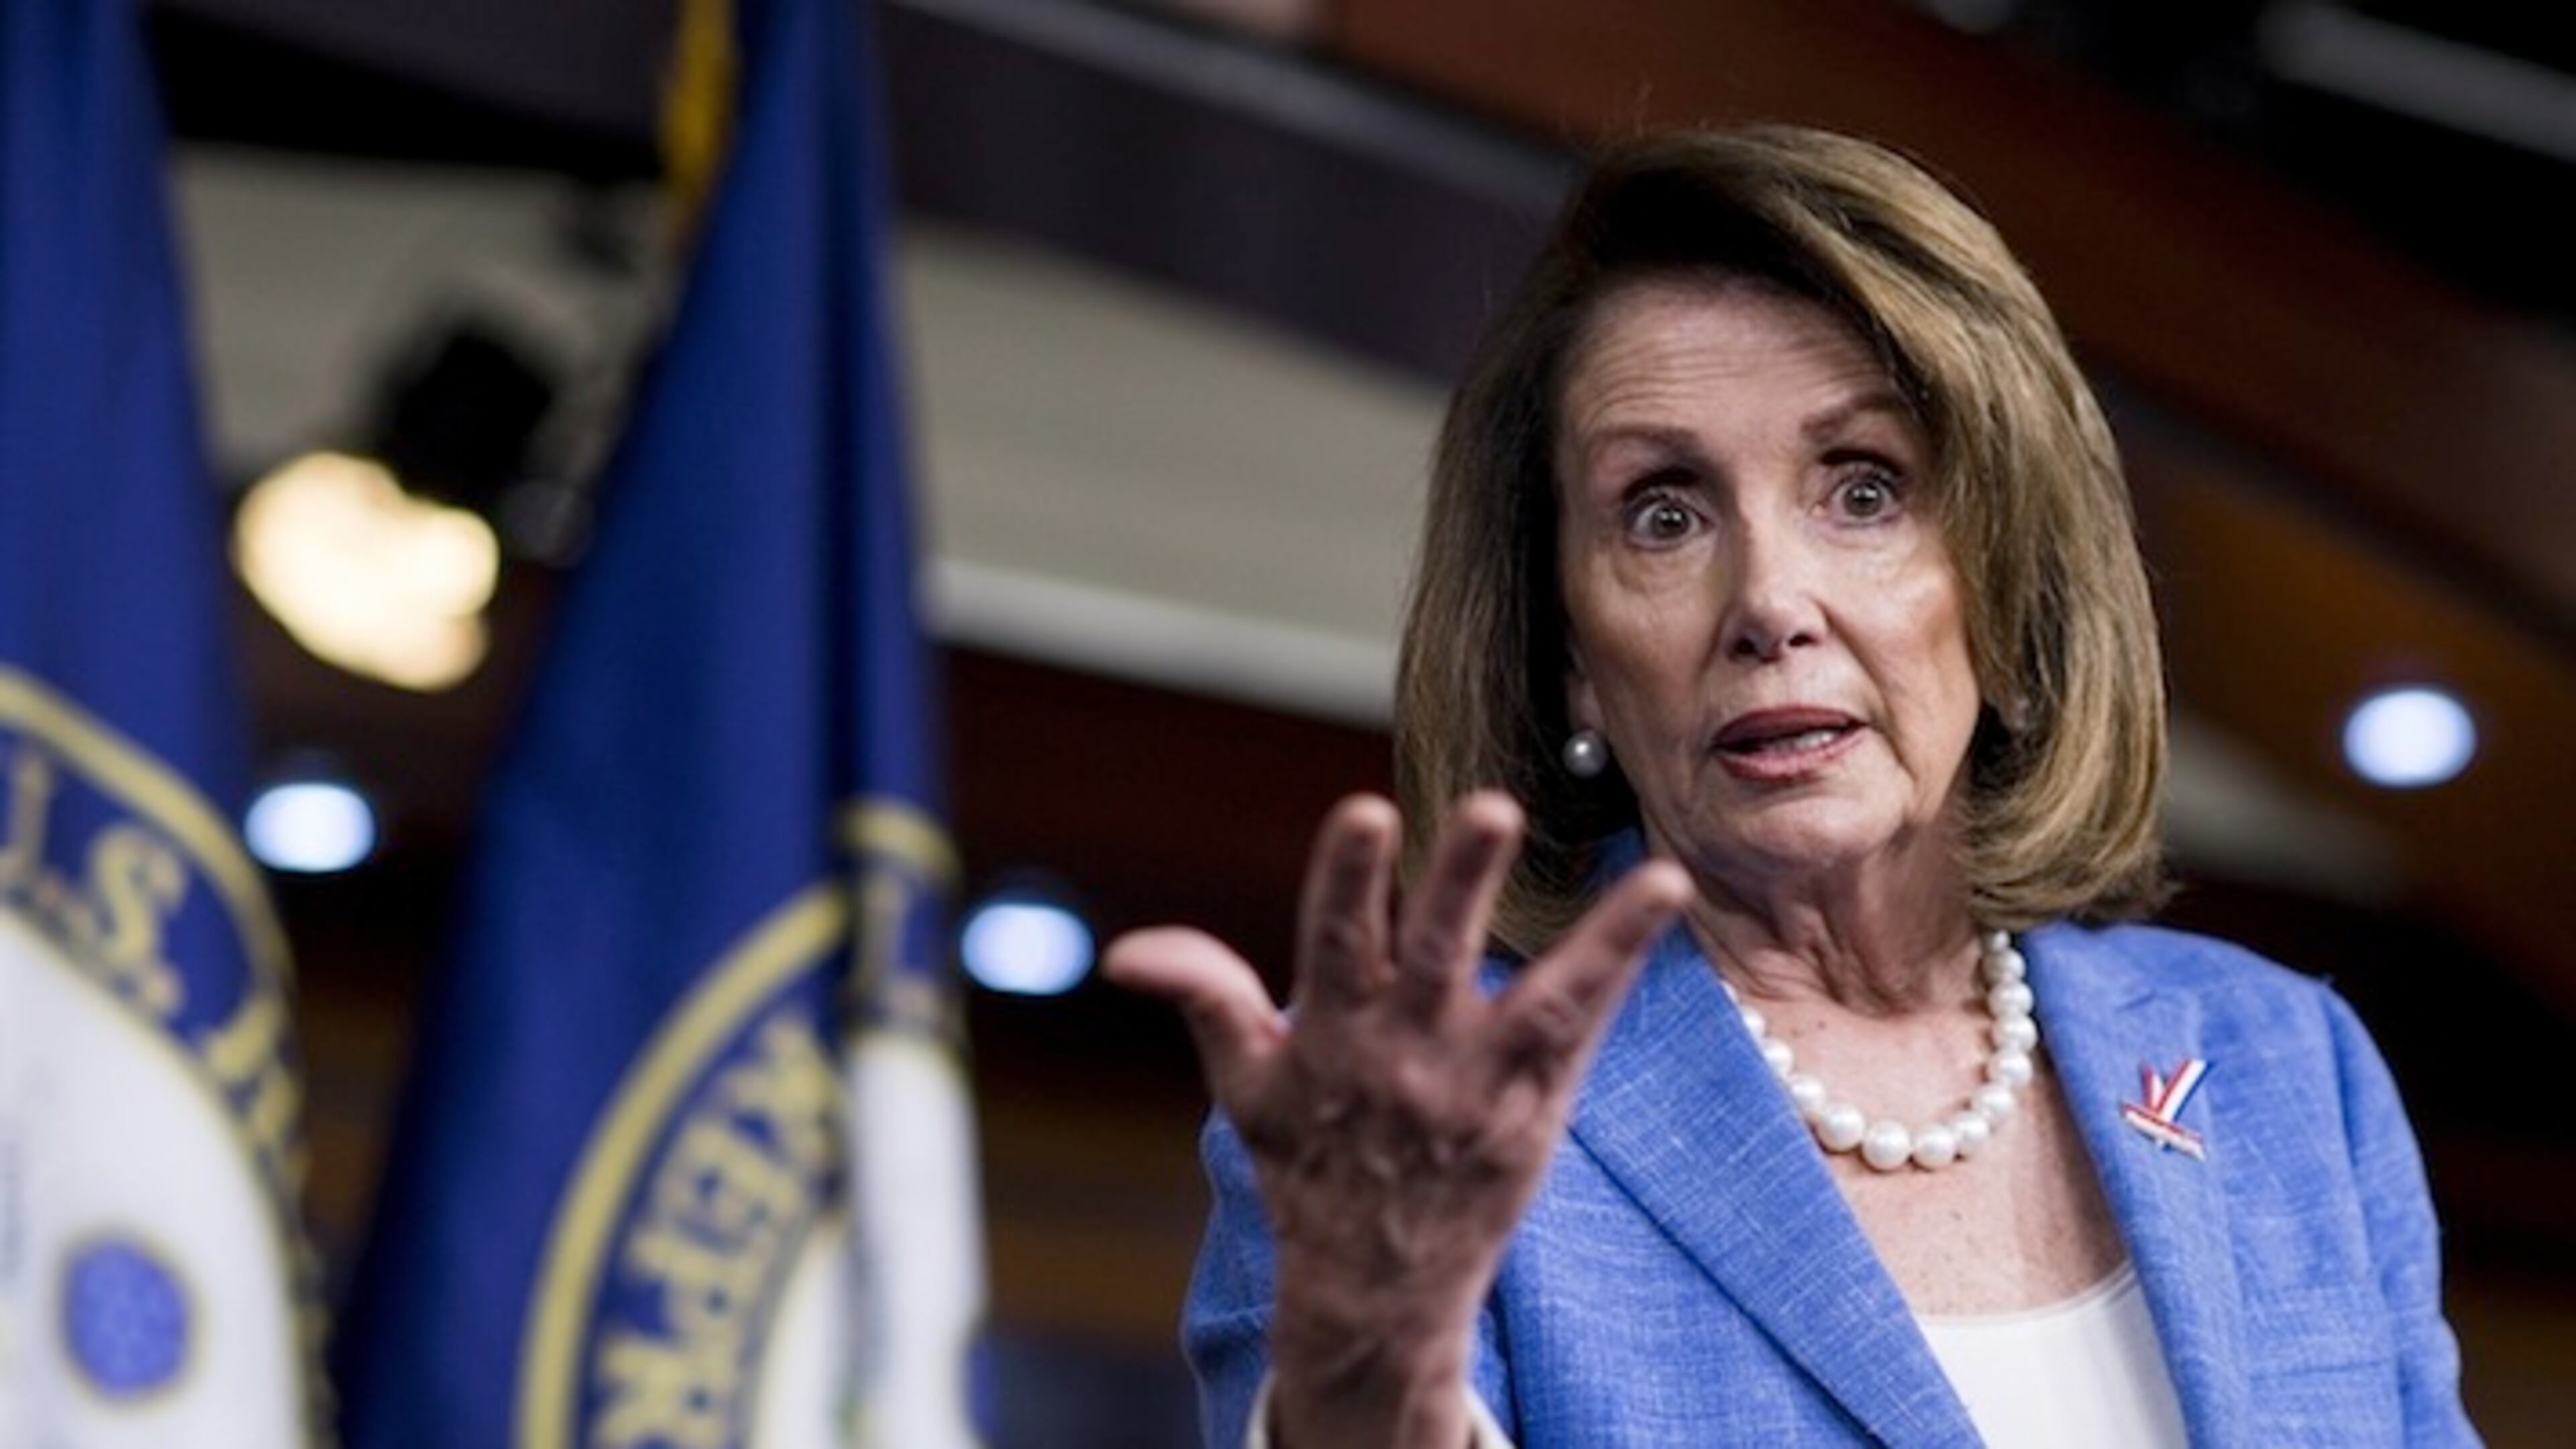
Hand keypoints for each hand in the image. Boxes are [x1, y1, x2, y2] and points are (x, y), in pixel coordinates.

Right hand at [1106, 791, 1688, 1447]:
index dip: (1348, 878)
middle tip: (1490, 808)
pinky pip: (1584, 1017)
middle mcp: (1406, 1052)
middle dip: (1458, 882)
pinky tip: (1662, 889)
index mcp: (1330, 1033)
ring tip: (1642, 874)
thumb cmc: (1307, 1164)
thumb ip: (1205, 998)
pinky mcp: (1533, 1099)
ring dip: (1587, 934)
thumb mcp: (1244, 1087)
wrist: (1376, 1285)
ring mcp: (1478, 1080)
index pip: (1333, 940)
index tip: (1366, 812)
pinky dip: (1622, 953)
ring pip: (1533, 993)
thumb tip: (1126, 952)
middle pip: (1434, 953)